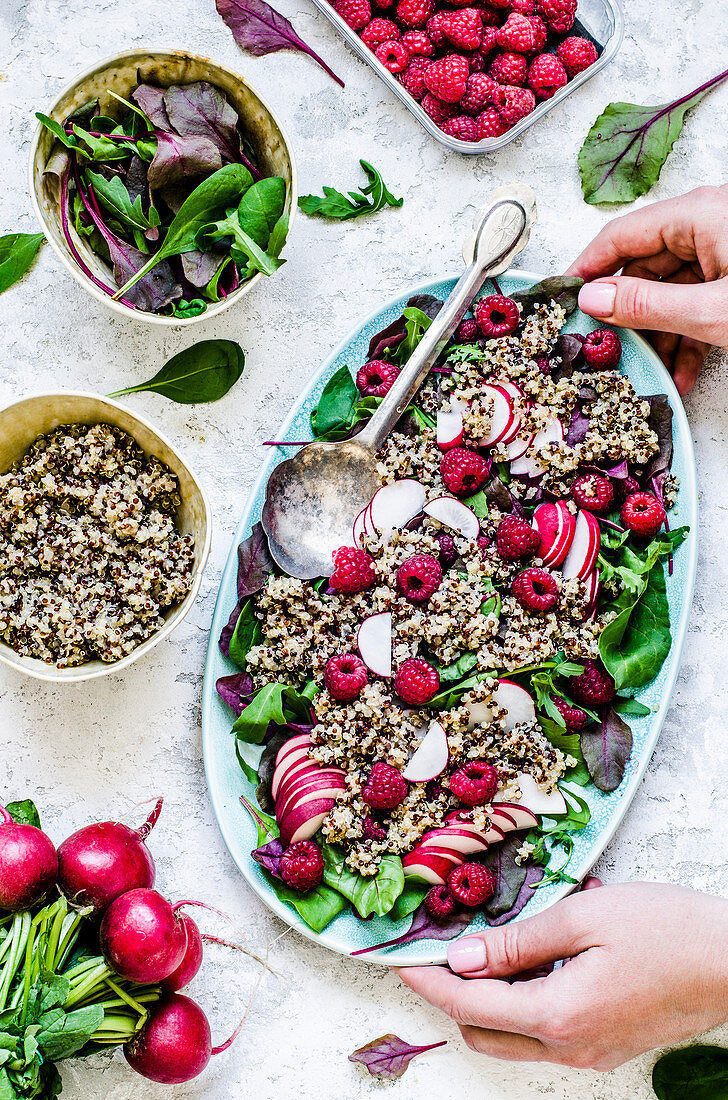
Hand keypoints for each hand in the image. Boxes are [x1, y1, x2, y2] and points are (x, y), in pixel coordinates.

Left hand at [397, 882, 727, 1069]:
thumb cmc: (666, 930)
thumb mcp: (583, 917)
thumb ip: (517, 942)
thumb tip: (463, 958)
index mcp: (557, 1015)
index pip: (469, 1002)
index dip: (428, 980)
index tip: (398, 960)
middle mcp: (569, 1047)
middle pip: (483, 1032)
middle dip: (450, 995)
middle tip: (435, 953)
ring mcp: (591, 1053)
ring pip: (513, 1039)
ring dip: (485, 1002)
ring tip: (480, 952)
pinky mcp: (607, 1046)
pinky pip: (545, 1035)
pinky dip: (520, 1006)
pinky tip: (526, 964)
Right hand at [565, 185, 727, 395]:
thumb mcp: (713, 312)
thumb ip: (647, 307)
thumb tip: (592, 300)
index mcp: (699, 214)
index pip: (621, 236)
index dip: (586, 269)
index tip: (560, 300)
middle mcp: (710, 225)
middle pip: (646, 267)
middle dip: (628, 316)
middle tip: (602, 351)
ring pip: (674, 292)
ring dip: (662, 337)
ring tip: (651, 376)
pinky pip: (702, 304)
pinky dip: (691, 339)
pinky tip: (685, 376)